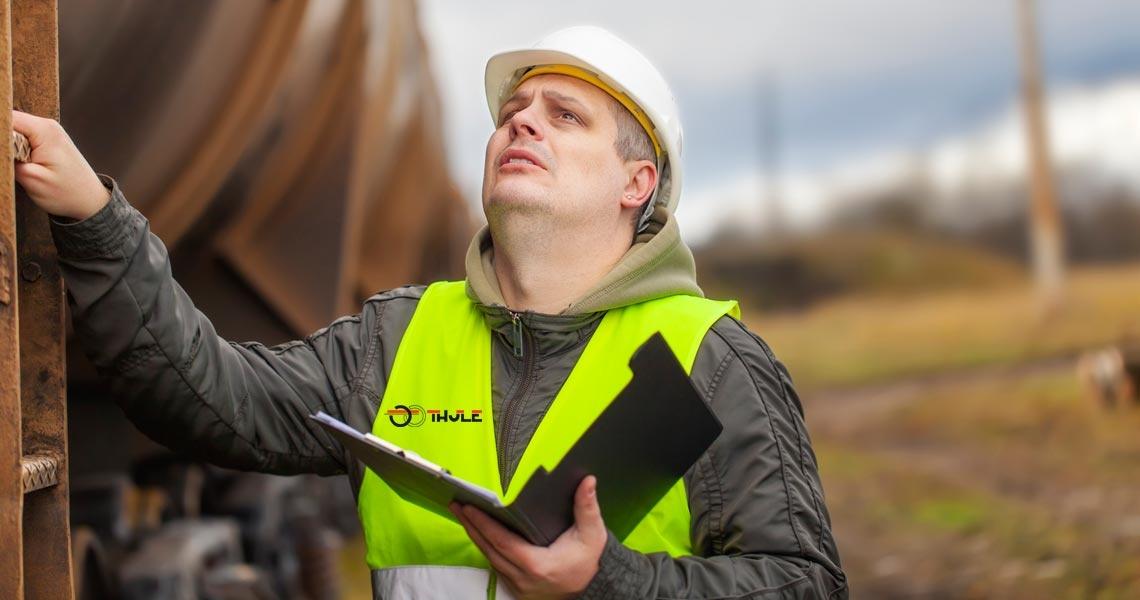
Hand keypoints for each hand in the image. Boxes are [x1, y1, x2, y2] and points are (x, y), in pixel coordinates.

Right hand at [11, 110, 109, 219]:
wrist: (90, 201)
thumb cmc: (66, 193)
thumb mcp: (31, 178)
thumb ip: (8, 156)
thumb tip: (1, 144)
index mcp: (44, 130)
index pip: (6, 117)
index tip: (2, 152)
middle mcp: (47, 125)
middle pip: (10, 121)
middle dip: (3, 140)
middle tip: (11, 162)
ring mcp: (49, 131)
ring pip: (15, 130)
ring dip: (10, 144)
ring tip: (20, 164)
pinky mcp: (48, 140)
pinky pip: (24, 137)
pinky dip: (18, 148)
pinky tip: (23, 162)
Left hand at [450, 475, 607, 598]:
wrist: (595, 588)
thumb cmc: (591, 561)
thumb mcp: (592, 533)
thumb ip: (587, 507)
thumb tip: (588, 481)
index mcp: (537, 564)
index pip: (502, 541)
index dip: (484, 524)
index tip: (470, 507)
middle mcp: (523, 577)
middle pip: (489, 549)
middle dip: (471, 525)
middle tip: (458, 505)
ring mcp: (519, 585)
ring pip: (490, 558)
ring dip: (475, 536)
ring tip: (463, 515)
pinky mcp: (518, 588)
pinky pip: (496, 566)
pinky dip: (486, 549)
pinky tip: (479, 534)